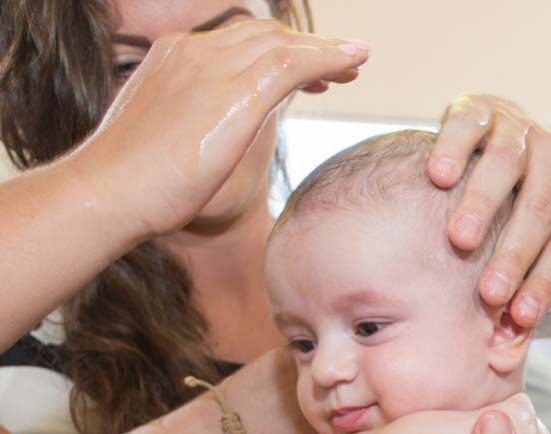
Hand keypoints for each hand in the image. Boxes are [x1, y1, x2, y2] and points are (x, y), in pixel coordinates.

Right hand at [78, 21, 368, 242]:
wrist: (106, 193)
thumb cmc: (126, 189)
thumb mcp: (156, 147)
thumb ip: (185, 134)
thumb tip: (199, 153)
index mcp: (170, 59)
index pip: (233, 41)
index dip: (271, 50)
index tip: (298, 71)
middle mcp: (193, 52)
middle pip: (262, 34)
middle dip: (302, 47)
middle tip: (338, 65)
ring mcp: (213, 69)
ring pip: (282, 43)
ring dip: (324, 51)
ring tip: (355, 62)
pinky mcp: (236, 95)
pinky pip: (294, 63)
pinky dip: (328, 58)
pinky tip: (352, 63)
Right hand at [431, 95, 550, 328]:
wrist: (494, 139)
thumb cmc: (520, 205)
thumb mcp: (547, 237)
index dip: (550, 277)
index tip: (522, 316)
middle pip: (542, 202)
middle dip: (517, 252)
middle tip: (491, 293)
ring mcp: (515, 127)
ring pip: (505, 161)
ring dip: (483, 203)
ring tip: (460, 241)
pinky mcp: (477, 108)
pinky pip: (468, 123)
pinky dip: (454, 147)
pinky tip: (438, 178)